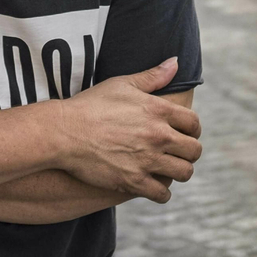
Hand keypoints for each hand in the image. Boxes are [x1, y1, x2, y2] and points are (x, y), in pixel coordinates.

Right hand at [55, 58, 202, 202]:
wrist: (63, 132)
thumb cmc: (90, 105)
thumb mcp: (122, 84)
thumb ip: (152, 76)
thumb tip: (175, 62)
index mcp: (158, 110)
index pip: (193, 123)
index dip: (192, 130)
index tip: (185, 134)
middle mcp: (158, 135)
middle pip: (194, 150)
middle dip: (188, 153)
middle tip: (178, 154)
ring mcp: (147, 160)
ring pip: (184, 173)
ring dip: (179, 172)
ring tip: (168, 170)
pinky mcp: (133, 181)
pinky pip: (162, 194)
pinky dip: (162, 193)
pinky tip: (154, 187)